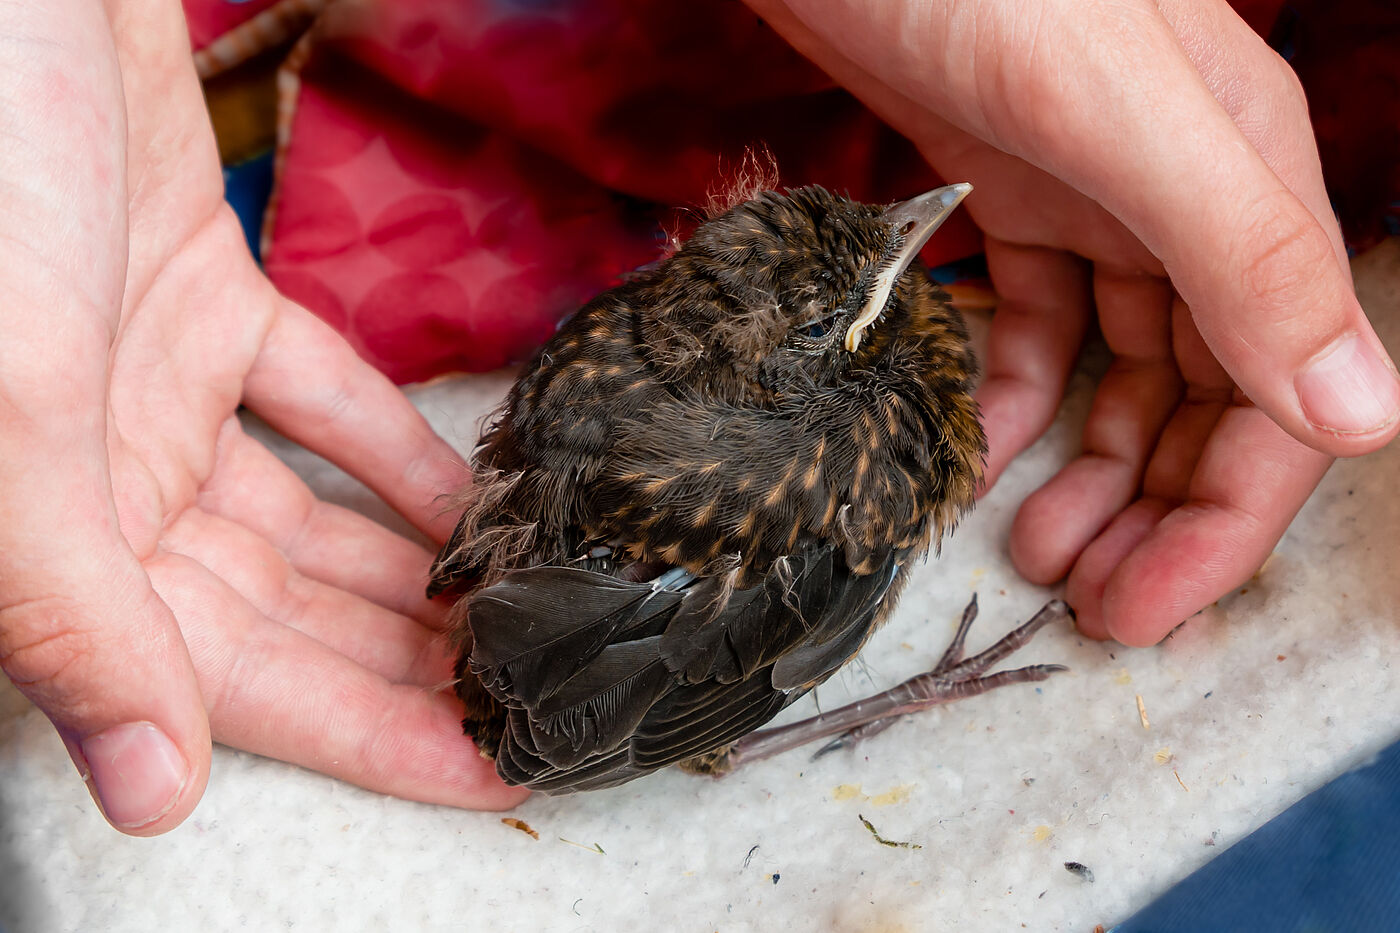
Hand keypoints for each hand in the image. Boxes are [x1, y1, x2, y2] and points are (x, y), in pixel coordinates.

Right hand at [0, 0, 524, 834]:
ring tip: (528, 608)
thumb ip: (71, 603)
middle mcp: (100, 487)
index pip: (232, 688)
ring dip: (414, 567)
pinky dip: (393, 450)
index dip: (369, 737)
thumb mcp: (7, 410)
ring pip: (311, 520)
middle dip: (411, 662)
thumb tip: (149, 788)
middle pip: (289, 613)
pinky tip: (473, 498)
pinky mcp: (200, 306)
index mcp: (50, 543)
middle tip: (541, 693)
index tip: (494, 769)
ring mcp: (152, 394)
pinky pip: (317, 403)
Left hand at [746, 0, 1399, 643]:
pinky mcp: (1007, 189)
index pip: (1277, 396)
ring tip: (1031, 545)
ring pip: (1120, 369)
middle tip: (1081, 600)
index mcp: (1247, 192)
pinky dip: (1008, 389)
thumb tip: (1360, 416)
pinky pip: (1029, 317)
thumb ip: (1241, 250)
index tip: (1147, 610)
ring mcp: (1096, 197)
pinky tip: (974, 447)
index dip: (1225, 519)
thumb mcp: (1123, 110)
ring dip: (1088, 465)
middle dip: (1154, 510)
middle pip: (1203, 396)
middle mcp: (1186, 204)